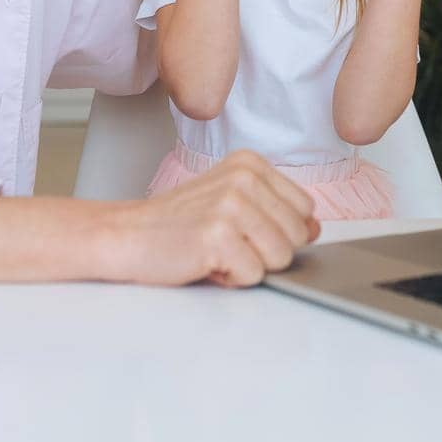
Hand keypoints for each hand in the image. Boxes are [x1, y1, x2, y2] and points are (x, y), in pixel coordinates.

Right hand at [102, 151, 319, 286]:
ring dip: (249, 266)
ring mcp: (231, 205)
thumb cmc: (178, 224)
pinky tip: (205, 261)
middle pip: (297, 237)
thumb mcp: (231, 204)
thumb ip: (276, 211)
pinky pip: (254, 276)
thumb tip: (315, 228)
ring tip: (217, 251)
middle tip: (225, 242)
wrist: (126, 235)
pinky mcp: (218, 235)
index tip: (241, 228)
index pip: (306, 209)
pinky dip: (230, 278)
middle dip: (265, 251)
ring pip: (281, 258)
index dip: (277, 231)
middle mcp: (243, 178)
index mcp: (250, 164)